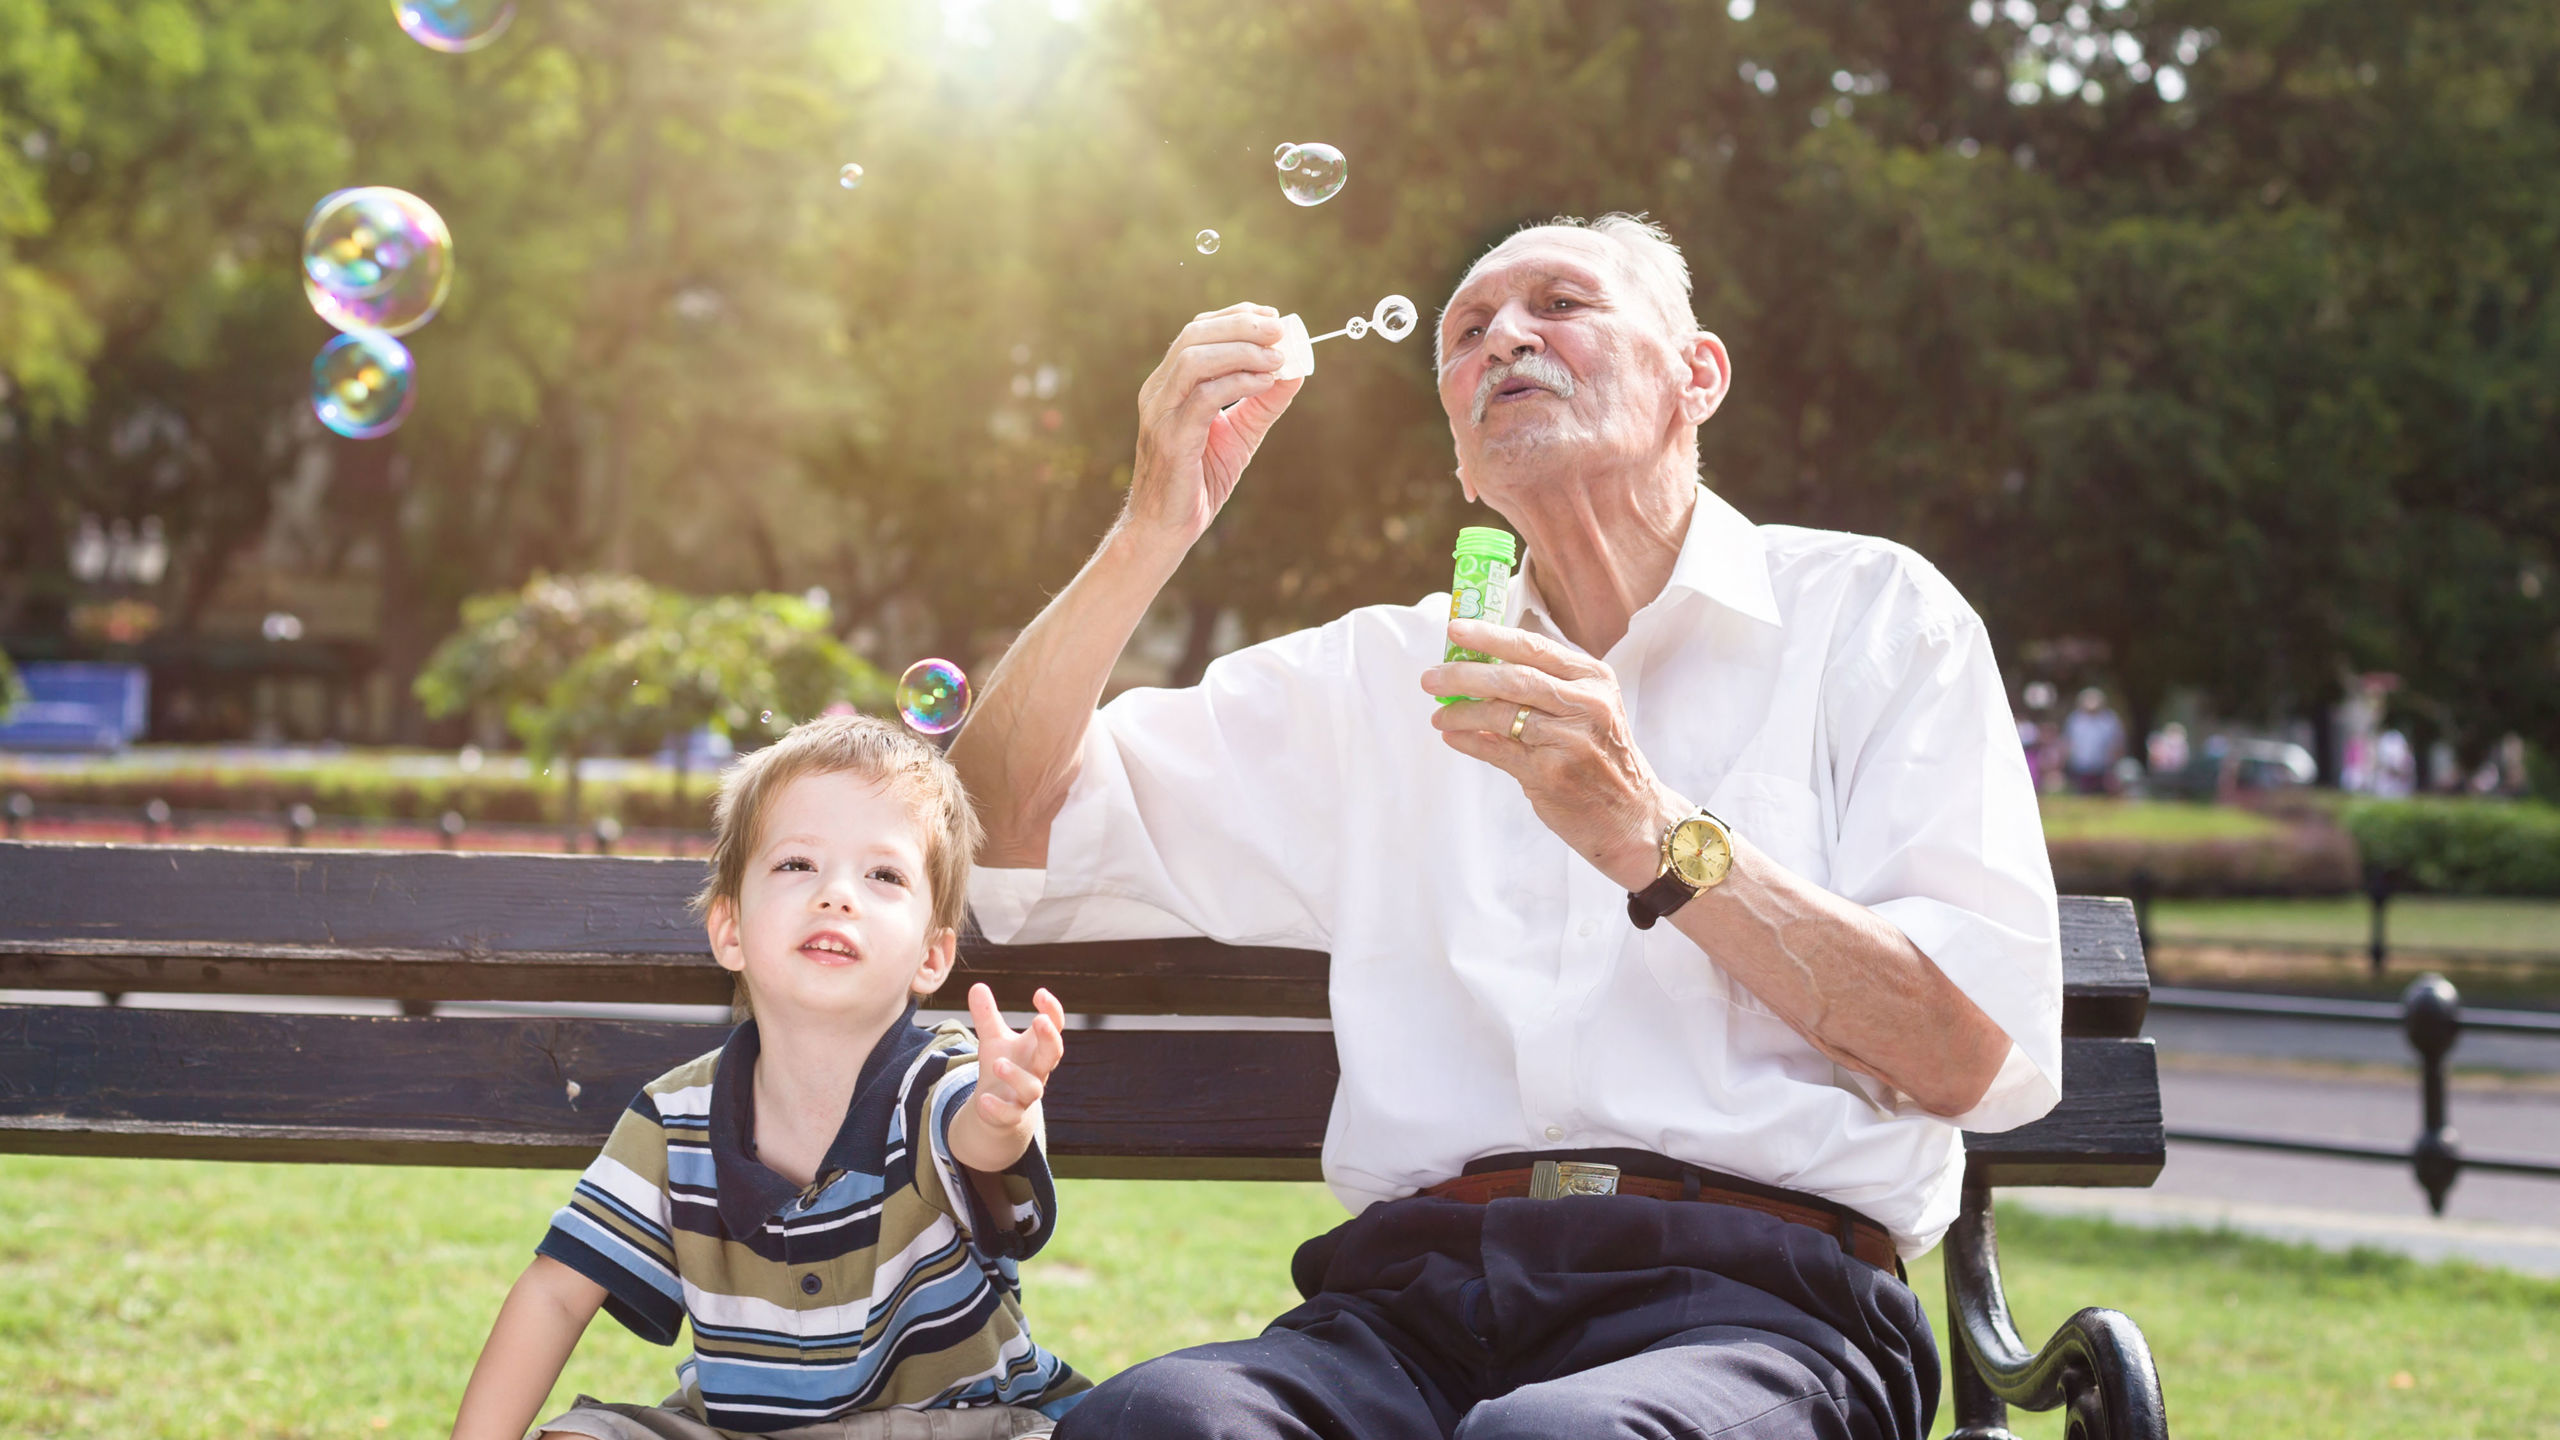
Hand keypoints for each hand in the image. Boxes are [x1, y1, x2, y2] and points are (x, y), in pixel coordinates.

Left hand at [948, 983, 1065, 1171]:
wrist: (996, 1106)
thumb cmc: (1003, 1065)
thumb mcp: (993, 1039)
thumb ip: (987, 1016)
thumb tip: (977, 985)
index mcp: (1037, 1048)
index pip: (1054, 1027)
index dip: (1052, 1011)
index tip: (1040, 993)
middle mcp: (1037, 1070)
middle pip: (1053, 1055)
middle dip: (1049, 1038)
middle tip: (1039, 1020)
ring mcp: (1026, 1095)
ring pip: (1032, 1088)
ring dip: (1017, 1075)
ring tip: (999, 1063)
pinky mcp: (1011, 1115)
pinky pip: (1010, 1114)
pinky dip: (998, 1108)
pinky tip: (984, 1099)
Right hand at [1128, 303, 1304, 545]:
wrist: (1165, 529)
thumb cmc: (1198, 481)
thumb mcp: (1239, 435)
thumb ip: (1262, 403)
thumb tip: (1295, 371)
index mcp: (1168, 385)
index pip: (1196, 331)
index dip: (1235, 317)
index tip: (1272, 317)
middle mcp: (1158, 392)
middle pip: (1194, 335)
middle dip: (1241, 326)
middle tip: (1279, 332)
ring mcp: (1161, 413)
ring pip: (1195, 359)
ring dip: (1242, 351)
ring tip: (1276, 358)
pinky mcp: (1172, 438)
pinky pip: (1205, 397)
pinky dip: (1239, 383)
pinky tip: (1264, 383)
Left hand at [1422, 618, 1687, 890]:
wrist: (1632, 815)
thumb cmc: (1603, 756)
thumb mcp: (1591, 708)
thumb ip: (1548, 684)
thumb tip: (1482, 665)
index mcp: (1594, 679)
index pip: (1533, 647)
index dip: (1490, 636)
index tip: (1455, 630)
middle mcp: (1586, 704)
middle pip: (1513, 678)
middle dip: (1464, 675)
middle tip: (1430, 677)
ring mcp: (1569, 740)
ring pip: (1501, 714)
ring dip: (1462, 712)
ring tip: (1439, 714)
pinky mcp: (1551, 773)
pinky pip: (1497, 750)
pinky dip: (1469, 741)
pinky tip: (1452, 736)